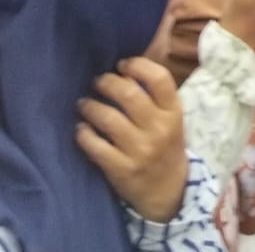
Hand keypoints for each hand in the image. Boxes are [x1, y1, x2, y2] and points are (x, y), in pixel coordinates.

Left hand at [76, 58, 188, 223]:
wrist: (168, 189)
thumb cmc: (166, 145)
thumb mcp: (171, 119)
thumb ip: (155, 96)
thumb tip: (125, 67)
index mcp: (174, 112)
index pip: (160, 78)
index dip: (138, 66)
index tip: (122, 65)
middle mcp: (159, 129)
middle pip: (130, 95)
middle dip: (107, 83)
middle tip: (97, 82)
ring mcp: (140, 150)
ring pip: (109, 119)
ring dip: (91, 107)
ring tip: (84, 104)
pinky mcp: (122, 169)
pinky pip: (96, 146)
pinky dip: (84, 134)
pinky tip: (81, 129)